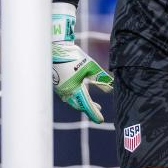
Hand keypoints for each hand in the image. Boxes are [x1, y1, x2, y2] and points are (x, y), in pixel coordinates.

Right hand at [52, 3, 113, 122]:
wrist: (56, 47)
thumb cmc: (74, 56)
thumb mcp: (91, 66)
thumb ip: (100, 78)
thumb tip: (110, 89)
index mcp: (74, 89)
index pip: (86, 105)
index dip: (94, 113)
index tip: (100, 120)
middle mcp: (66, 91)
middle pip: (79, 104)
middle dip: (89, 108)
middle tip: (99, 110)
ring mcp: (60, 89)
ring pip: (73, 100)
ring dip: (82, 102)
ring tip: (92, 103)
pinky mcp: (57, 84)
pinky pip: (68, 95)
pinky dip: (75, 97)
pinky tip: (80, 93)